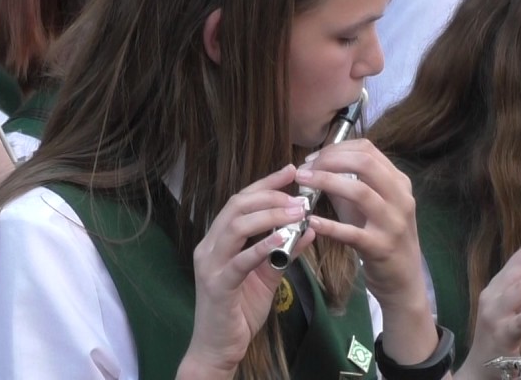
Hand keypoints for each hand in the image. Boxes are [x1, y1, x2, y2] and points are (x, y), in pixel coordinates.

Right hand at [180, 165, 313, 375]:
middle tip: (299, 195)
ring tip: (296, 212)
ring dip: (268, 216)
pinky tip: (281, 239)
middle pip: (236, 206)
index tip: (291, 171)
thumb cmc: (240, 311)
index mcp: (218, 240)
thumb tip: (310, 229)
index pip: (240, 201)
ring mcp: (210, 265)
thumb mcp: (268, 276)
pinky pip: (240, 260)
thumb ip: (284, 252)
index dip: (265, 184)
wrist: (218, 349)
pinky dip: (261, 246)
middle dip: (269, 195)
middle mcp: (209, 246)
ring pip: (236, 226)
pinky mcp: (217, 286)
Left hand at [296, 139, 424, 307]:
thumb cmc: (381, 236)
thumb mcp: (370, 205)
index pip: (367, 150)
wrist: (404, 278)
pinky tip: (310, 220)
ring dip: (326, 182)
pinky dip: (330, 225)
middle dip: (330, 160)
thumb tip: (317, 165)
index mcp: (398, 182)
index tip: (314, 158)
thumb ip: (348, 183)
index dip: (336, 148)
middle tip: (305, 169)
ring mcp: (393, 223)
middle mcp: (400, 198)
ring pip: (360, 192)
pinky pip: (352, 233)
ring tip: (303, 183)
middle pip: (365, 163)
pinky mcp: (381, 247)